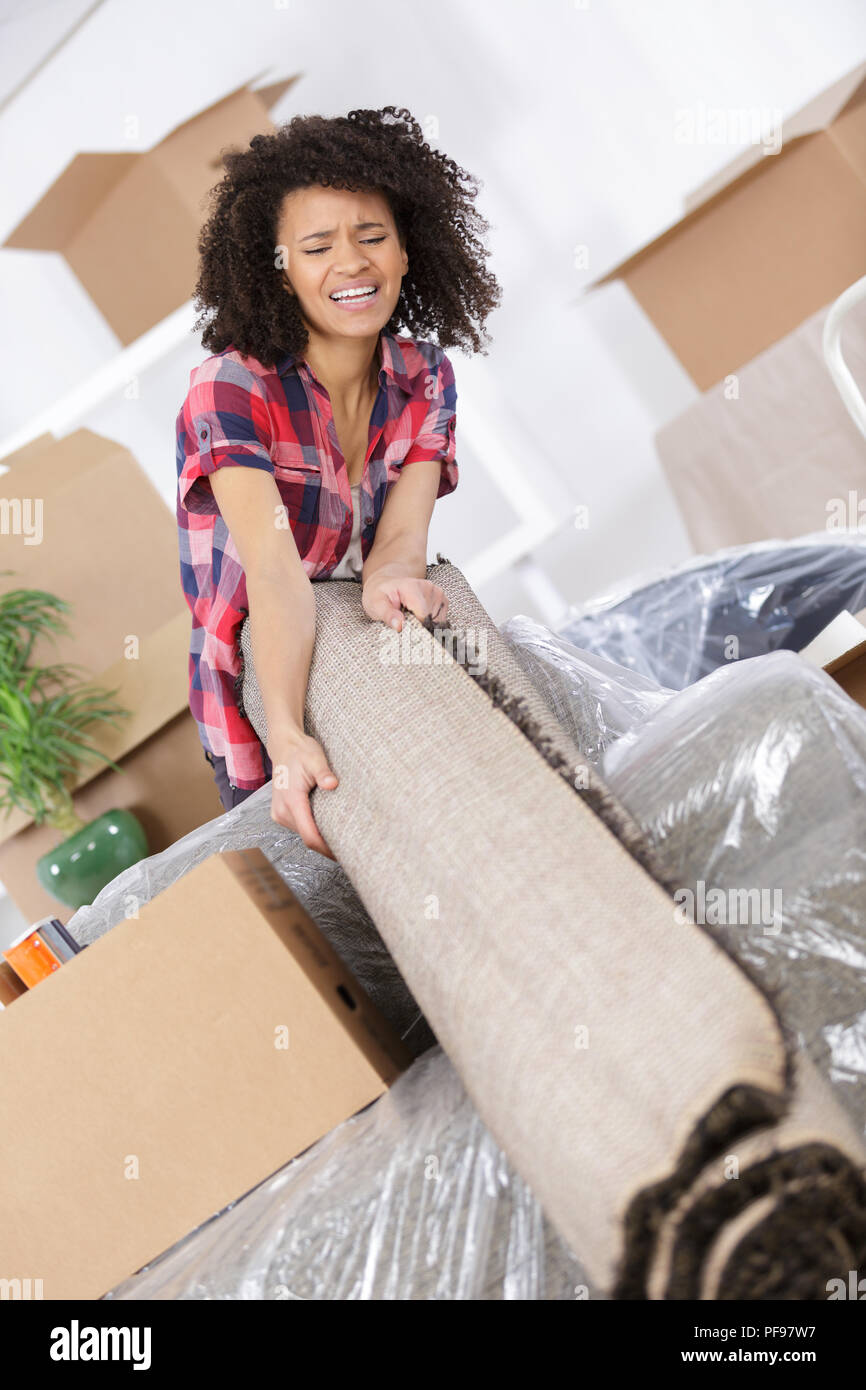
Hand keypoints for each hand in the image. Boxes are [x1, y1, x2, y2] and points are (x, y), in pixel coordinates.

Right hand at [267, 729, 338, 860]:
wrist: (284, 747)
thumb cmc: (301, 752)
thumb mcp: (315, 758)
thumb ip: (323, 772)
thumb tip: (332, 784)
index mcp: (291, 801)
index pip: (309, 835)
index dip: (326, 849)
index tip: (344, 854)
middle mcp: (282, 811)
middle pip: (307, 838)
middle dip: (327, 845)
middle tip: (350, 847)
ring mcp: (279, 813)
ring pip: (303, 834)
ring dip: (320, 838)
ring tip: (341, 837)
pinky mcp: (281, 813)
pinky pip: (299, 828)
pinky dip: (313, 830)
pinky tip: (327, 826)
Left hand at [361, 573, 447, 630]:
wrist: (386, 584)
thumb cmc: (381, 594)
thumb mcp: (376, 604)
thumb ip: (388, 615)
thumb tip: (399, 626)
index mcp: (413, 588)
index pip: (423, 616)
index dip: (415, 629)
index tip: (404, 633)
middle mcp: (429, 588)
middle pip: (431, 620)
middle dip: (418, 628)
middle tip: (403, 624)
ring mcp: (438, 594)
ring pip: (437, 622)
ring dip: (425, 626)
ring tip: (410, 619)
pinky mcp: (443, 600)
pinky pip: (440, 620)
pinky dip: (430, 624)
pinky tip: (418, 618)